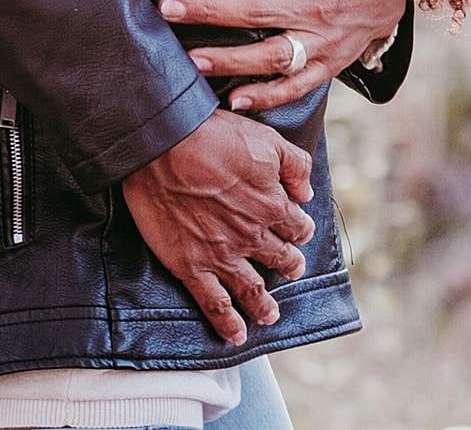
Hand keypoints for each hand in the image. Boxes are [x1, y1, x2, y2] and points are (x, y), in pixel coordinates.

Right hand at [121, 108, 314, 343]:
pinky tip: (237, 335)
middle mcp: (251, 235)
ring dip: (264, 304)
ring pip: (252, 288)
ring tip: (271, 314)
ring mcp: (222, 254)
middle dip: (289, 265)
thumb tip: (306, 192)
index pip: (296, 225)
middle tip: (291, 270)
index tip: (299, 230)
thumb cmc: (213, 135)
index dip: (300, 228)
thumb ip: (295, 165)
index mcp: (271, 204)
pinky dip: (228, 323)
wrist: (164, 145)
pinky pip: (215, 304)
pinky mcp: (191, 266)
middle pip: (279, 258)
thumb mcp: (266, 138)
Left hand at [160, 0, 408, 111]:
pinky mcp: (326, 67)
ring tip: (192, 59)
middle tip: (169, 10)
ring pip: (272, 55)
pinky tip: (234, 99)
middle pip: (256, 13)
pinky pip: (296, 87)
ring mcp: (322, 42)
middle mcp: (317, 9)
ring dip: (231, 59)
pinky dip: (267, 96)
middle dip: (209, 11)